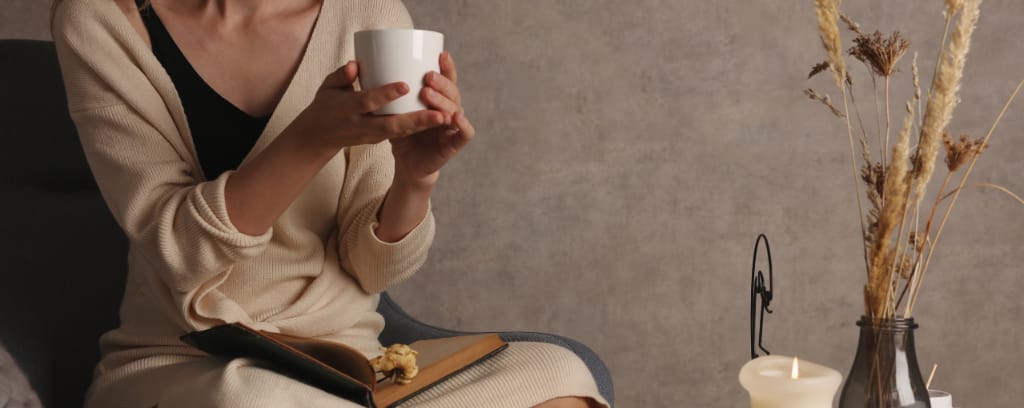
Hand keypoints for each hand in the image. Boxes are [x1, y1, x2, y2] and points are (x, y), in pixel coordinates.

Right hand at [294, 61, 446, 151]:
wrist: (319, 136)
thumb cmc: (326, 103)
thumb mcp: (328, 87)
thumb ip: (342, 75)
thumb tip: (356, 65)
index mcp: (347, 109)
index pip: (368, 102)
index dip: (386, 94)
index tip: (405, 85)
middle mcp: (360, 125)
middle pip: (391, 125)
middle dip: (416, 121)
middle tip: (441, 115)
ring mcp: (370, 136)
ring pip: (399, 133)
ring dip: (422, 127)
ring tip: (445, 118)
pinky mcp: (378, 140)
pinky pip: (399, 135)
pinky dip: (417, 129)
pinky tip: (435, 121)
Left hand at [390, 51, 476, 187]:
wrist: (407, 164)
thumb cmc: (399, 134)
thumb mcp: (391, 110)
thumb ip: (380, 91)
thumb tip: (355, 66)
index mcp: (437, 99)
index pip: (447, 79)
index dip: (447, 67)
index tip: (440, 54)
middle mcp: (449, 109)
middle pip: (452, 91)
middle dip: (442, 82)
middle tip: (427, 76)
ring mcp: (453, 127)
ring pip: (456, 109)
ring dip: (444, 100)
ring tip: (428, 94)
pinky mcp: (454, 145)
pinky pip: (466, 134)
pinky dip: (464, 125)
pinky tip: (454, 117)